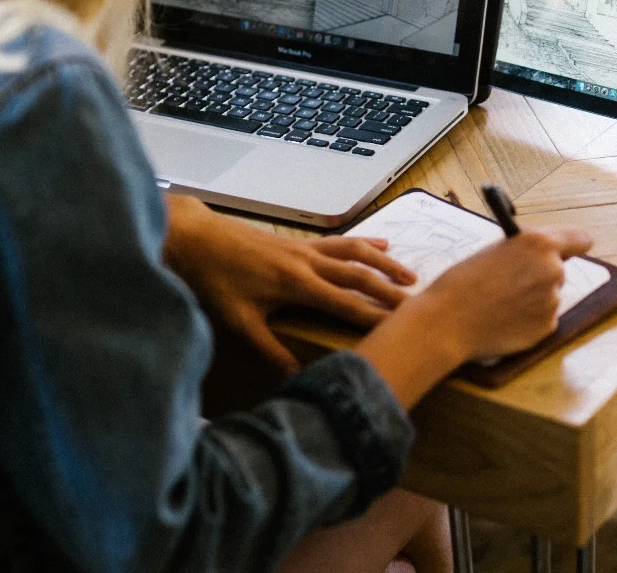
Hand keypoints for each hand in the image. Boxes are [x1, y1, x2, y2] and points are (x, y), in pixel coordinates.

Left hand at [160, 195, 415, 373]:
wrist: (196, 238)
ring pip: (355, 254)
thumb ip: (269, 350)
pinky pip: (339, 242)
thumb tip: (296, 378)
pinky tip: (381, 247)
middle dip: (391, 292)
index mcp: (297, 284)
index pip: (346, 304)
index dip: (375, 317)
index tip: (402, 329)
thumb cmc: (214, 279)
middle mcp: (308, 262)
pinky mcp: (298, 243)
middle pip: (360, 276)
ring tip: (411, 278)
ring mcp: (304, 249)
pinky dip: (364, 245)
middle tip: (420, 307)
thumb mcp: (239, 322)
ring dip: (385, 265)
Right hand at [420, 227, 594, 360]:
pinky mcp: (547, 327)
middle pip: (558, 270)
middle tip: (511, 282)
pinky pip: (543, 318)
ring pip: (548, 296)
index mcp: (539, 243)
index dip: (572, 245)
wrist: (447, 322)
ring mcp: (552, 301)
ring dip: (532, 299)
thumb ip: (523, 251)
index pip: (579, 239)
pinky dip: (528, 320)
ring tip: (500, 303)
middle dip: (539, 275)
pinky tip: (503, 319)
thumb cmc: (462, 282)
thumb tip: (537, 258)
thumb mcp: (494, 250)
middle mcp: (552, 270)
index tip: (568, 250)